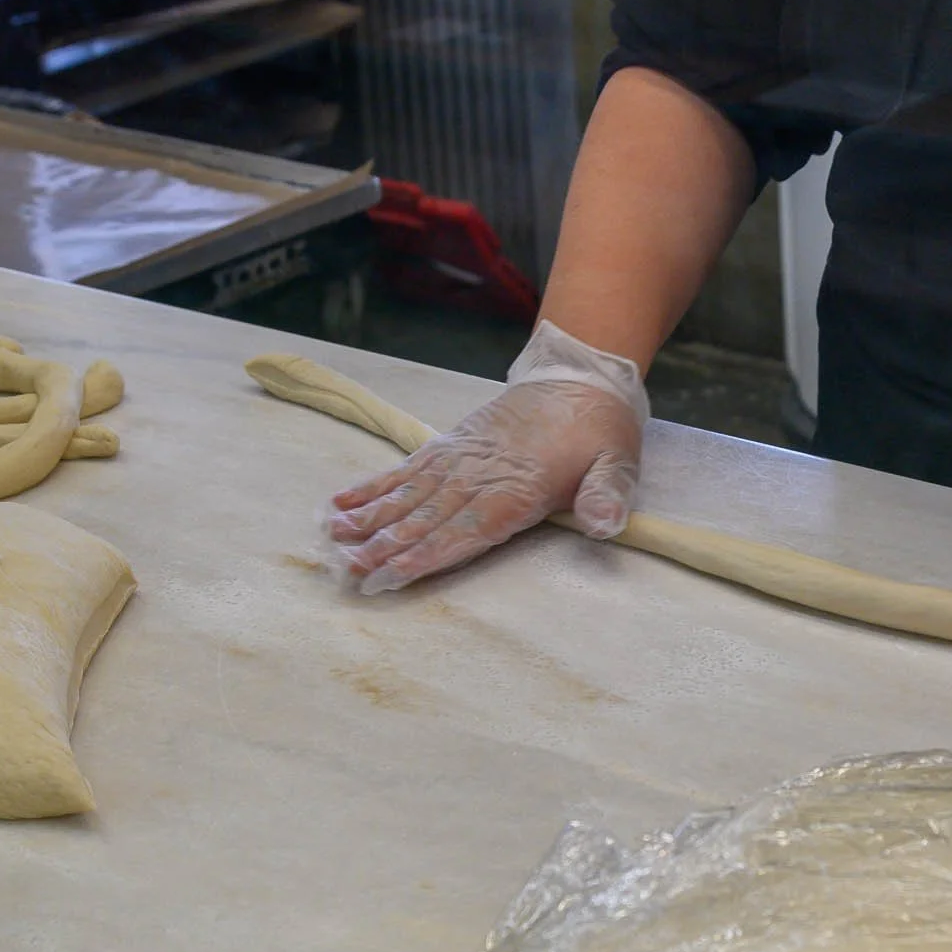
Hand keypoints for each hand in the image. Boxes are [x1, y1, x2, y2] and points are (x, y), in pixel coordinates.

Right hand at [327, 321, 647, 593]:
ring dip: (370, 519)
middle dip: (386, 546)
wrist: (579, 377)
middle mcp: (480, 475)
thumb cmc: (599, 430)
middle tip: (348, 571)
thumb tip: (605, 525)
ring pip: (408, 495)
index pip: (466, 529)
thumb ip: (607, 495)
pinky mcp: (449, 447)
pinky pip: (406, 470)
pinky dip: (373, 487)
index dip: (428, 555)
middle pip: (426, 518)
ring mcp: (459, 459)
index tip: (392, 575)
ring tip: (332, 538)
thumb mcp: (618, 463)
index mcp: (519, 487)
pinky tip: (342, 502)